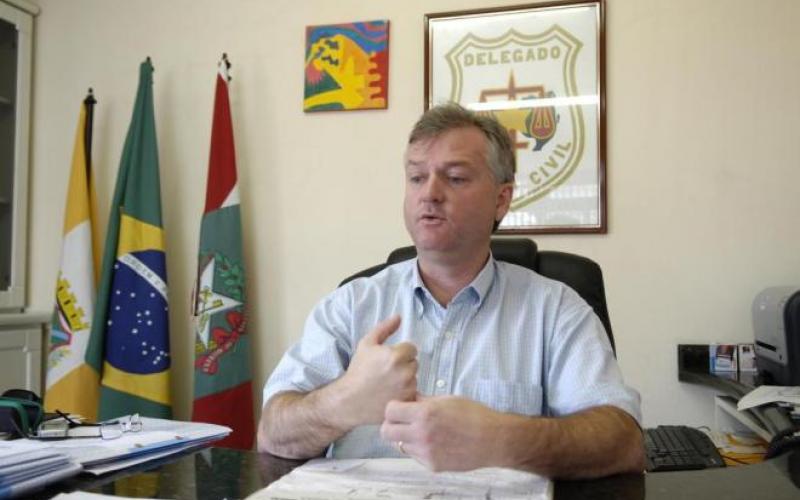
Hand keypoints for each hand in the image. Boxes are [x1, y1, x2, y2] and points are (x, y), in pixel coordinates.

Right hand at [339, 315, 417, 425]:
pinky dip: (405, 392)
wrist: (350, 400)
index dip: (400, 352)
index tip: (388, 360)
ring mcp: (407, 388)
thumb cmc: (358, 371)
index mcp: (395, 355)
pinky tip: (391, 393)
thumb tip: (399, 316)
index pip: (411, 348)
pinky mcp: (408, 401)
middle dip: (403, 365)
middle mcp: (404, 372)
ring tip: (388, 384)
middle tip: (387, 372)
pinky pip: (414, 392)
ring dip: (405, 379)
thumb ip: (384, 328)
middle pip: (414, 363)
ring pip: (414, 377)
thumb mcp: (366, 344)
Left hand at [380, 394, 502, 470]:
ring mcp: (426, 452)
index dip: (393, 407)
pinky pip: (414, 455)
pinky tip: (434, 442)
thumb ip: (424, 401)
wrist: (493, 439)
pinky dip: (419, 448)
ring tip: (422, 431)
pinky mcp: (432, 465)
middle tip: (403, 421)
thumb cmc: (474, 415)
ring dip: (405, 437)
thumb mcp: (447, 400)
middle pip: (386, 431)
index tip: (400, 406)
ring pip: (399, 445)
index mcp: (424, 414)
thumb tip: (409, 398)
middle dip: (392, 424)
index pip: (390, 411)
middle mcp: (421, 434)